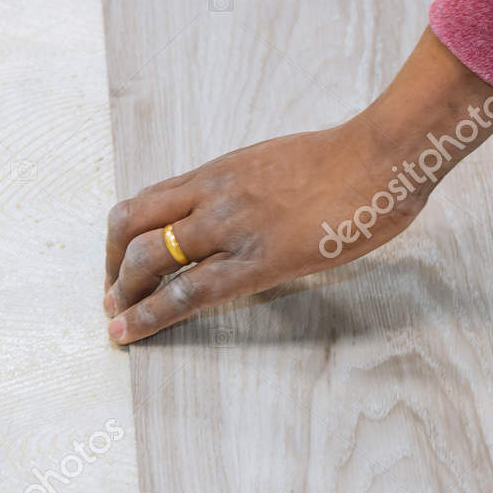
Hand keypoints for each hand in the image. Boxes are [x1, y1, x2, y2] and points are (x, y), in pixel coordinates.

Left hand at [103, 29, 492, 342]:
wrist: (380, 158)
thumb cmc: (347, 161)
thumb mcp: (281, 165)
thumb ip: (253, 188)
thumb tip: (249, 214)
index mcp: (220, 172)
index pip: (148, 200)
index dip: (122, 236)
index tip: (118, 262)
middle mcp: (213, 195)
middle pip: (132, 225)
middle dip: (113, 266)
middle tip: (114, 298)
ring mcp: (230, 227)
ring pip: (147, 258)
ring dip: (124, 293)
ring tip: (118, 321)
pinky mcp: (255, 262)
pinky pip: (187, 292)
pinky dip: (149, 315)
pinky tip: (131, 334)